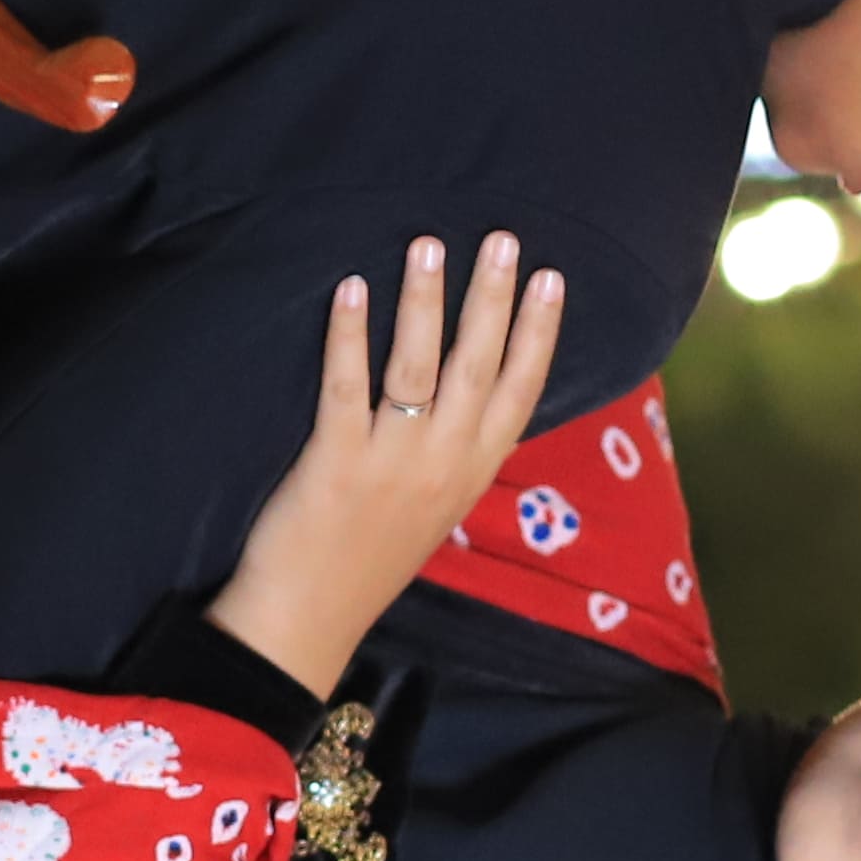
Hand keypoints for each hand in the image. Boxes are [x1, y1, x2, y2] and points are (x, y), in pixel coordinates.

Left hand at [210, 234, 573, 701]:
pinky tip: (350, 288)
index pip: (521, 392)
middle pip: (478, 366)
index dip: (539, 332)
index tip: (552, 278)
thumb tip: (472, 395)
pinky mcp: (335, 464)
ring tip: (428, 245)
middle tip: (504, 238)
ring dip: (425, 302)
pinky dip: (349, 335)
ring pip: (417, 368)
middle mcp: (442, 463)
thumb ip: (457, 453)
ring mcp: (391, 463)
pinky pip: (345, 387)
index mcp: (472, 472)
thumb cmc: (368, 558)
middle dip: (494, 297)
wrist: (308, 621)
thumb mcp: (436, 509)